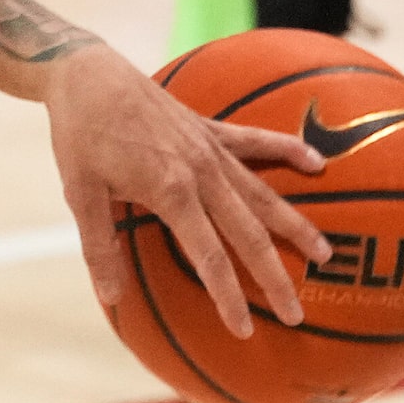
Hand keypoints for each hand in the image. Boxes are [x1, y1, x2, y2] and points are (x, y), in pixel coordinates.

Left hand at [40, 42, 331, 338]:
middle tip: (297, 312)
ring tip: (325, 253)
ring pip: (264, 196)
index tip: (243, 329)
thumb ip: (99, 248)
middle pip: (250, 236)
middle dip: (275, 278)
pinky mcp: (213, 130)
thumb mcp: (79, 193)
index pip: (210, 257)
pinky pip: (258, 142)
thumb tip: (110, 298)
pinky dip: (288, 150)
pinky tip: (318, 163)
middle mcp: (201, 174)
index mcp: (171, 192)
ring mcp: (212, 151)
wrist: (85, 73)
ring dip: (296, 227)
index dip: (228, 297)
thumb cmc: (78, 135)